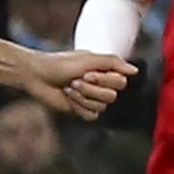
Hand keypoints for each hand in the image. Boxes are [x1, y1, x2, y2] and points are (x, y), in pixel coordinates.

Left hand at [20, 48, 135, 118]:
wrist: (38, 76)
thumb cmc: (61, 63)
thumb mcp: (89, 58)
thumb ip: (113, 62)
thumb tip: (134, 70)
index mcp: (105, 71)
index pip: (121, 82)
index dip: (105, 80)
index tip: (87, 72)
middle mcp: (101, 85)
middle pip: (112, 96)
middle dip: (91, 89)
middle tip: (75, 80)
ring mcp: (91, 98)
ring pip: (102, 107)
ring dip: (83, 97)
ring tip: (69, 88)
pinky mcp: (81, 109)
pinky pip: (92, 115)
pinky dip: (79, 107)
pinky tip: (68, 98)